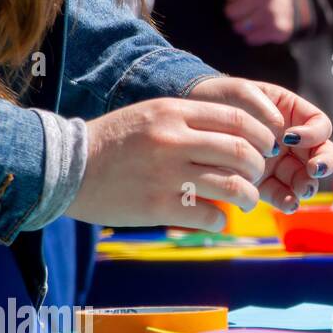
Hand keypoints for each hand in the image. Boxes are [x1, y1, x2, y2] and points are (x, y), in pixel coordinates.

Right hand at [69, 98, 275, 230]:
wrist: (65, 169)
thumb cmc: (117, 142)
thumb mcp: (154, 116)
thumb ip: (195, 121)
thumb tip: (244, 136)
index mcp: (174, 112)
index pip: (239, 120)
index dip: (262, 135)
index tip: (267, 148)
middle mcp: (173, 140)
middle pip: (242, 152)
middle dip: (260, 167)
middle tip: (258, 175)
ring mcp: (166, 174)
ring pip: (233, 186)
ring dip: (249, 197)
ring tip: (247, 200)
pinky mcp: (158, 206)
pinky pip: (210, 215)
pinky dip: (222, 220)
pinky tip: (217, 218)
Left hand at [188, 76, 332, 213]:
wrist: (191, 116)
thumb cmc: (219, 99)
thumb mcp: (242, 93)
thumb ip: (263, 108)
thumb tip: (281, 131)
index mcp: (293, 114)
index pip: (320, 125)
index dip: (314, 134)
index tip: (292, 138)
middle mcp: (291, 140)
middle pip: (321, 154)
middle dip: (322, 164)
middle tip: (312, 171)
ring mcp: (279, 162)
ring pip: (305, 176)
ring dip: (307, 185)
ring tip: (300, 191)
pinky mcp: (263, 182)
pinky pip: (282, 193)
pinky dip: (288, 200)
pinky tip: (288, 204)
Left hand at [208, 0, 295, 45]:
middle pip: (232, 11)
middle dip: (232, 12)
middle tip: (240, 9)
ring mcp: (277, 9)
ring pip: (241, 27)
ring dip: (240, 26)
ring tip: (245, 20)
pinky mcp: (281, 28)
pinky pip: (252, 38)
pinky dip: (251, 37)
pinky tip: (256, 28)